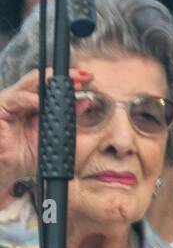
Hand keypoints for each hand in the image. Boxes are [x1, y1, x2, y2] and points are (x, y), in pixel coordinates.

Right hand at [0, 66, 90, 187]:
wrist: (9, 171)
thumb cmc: (28, 156)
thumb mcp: (55, 136)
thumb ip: (69, 119)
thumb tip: (85, 102)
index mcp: (37, 104)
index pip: (54, 85)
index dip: (70, 80)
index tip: (88, 78)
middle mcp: (24, 99)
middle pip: (44, 79)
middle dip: (65, 76)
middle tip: (83, 77)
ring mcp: (11, 101)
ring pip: (31, 83)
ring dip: (51, 82)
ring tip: (69, 85)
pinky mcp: (0, 107)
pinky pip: (16, 98)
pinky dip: (30, 99)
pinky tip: (41, 102)